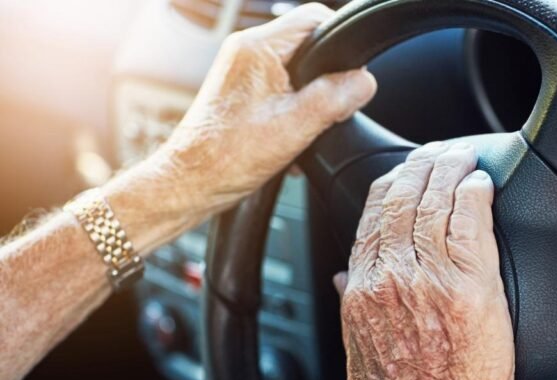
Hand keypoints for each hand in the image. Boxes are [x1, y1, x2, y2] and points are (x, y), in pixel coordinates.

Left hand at [105, 3, 375, 252]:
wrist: (191, 183)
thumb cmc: (227, 157)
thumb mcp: (296, 126)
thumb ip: (335, 98)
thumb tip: (365, 81)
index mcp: (257, 48)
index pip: (316, 19)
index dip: (342, 45)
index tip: (350, 78)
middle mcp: (246, 51)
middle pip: (310, 44)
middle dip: (328, 77)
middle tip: (328, 109)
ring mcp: (243, 71)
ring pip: (299, 68)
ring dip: (312, 96)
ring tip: (307, 125)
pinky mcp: (243, 91)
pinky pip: (284, 86)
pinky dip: (296, 108)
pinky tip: (294, 134)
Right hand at [334, 143, 514, 379]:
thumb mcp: (358, 343)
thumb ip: (351, 299)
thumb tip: (344, 274)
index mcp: (363, 285)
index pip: (374, 215)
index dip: (392, 183)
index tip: (406, 170)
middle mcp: (392, 275)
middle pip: (404, 199)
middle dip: (422, 165)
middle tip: (438, 150)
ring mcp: (430, 278)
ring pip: (436, 205)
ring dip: (450, 171)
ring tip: (462, 156)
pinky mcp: (470, 287)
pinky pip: (470, 225)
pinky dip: (474, 197)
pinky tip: (479, 183)